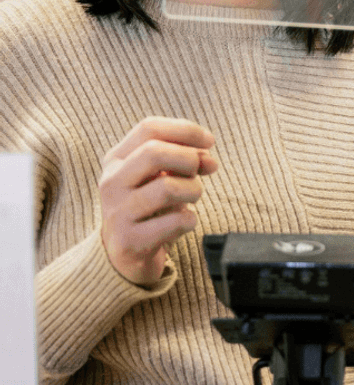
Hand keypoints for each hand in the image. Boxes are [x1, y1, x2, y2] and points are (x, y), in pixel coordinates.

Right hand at [98, 117, 218, 286]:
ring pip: (168, 188)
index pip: (149, 128)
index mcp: (116, 159)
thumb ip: (185, 161)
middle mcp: (112, 182)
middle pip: (154, 153)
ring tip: (192, 198)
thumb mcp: (161, 177)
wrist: (122, 256)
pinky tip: (184, 222)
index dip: (186, 130)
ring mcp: (118, 212)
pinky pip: (176, 222)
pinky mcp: (129, 241)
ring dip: (194, 191)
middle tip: (199, 172)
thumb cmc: (148, 207)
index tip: (209, 140)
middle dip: (189, 159)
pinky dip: (190, 220)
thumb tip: (209, 160)